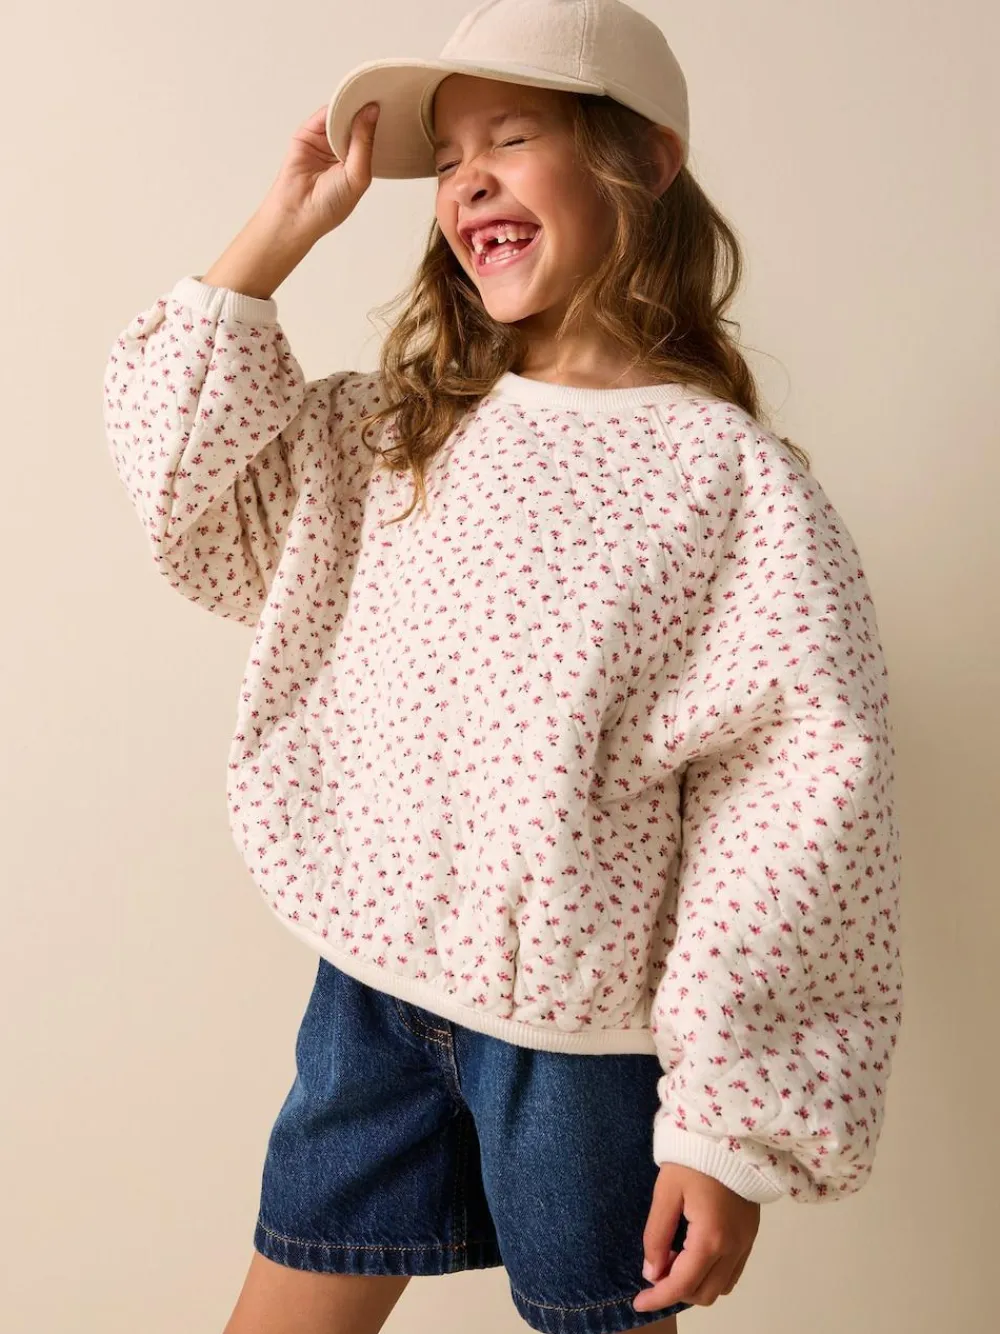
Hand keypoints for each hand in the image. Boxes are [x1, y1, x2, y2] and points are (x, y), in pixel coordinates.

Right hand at [262, 102, 380, 242]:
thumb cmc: (330, 205)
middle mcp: (341, 150)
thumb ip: (364, 142)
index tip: (392, 103)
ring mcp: (324, 141)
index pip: (370, 135)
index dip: (379, 121)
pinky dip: (332, 108)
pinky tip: (343, 102)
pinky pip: (321, 116)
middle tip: (380, 92)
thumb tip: (372, 112)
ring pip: (339, 116)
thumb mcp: (357, 174)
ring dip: (349, 106)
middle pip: (356, 122)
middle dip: (365, 109)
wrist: (298, 212)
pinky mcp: (307, 135)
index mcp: (358, 162)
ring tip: (364, 94)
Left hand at [633, 1163, 760, 1312]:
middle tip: (656, 1267)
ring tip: (673, 1258)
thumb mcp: (665, 1192)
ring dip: (695, 1285)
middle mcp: (733, 1248)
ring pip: (721, 1287)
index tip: (637, 1303)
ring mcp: (746, 1243)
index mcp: (710, 1238)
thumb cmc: (693, 1159)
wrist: (729, 1136)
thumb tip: (652, 1273)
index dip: (658, 1298)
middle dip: (676, 1290)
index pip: (682, 1284)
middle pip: (704, 1293)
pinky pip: (732, 1273)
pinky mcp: (751, 1236)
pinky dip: (712, 1275)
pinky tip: (694, 1255)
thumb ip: (656, 1234)